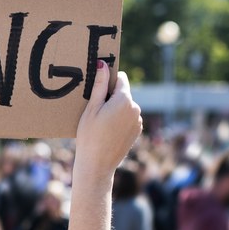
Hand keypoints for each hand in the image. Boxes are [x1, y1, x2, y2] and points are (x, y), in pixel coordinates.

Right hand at [75, 62, 141, 176]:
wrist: (97, 164)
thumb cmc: (90, 135)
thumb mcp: (91, 108)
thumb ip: (99, 85)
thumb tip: (103, 65)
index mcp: (125, 100)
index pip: (120, 78)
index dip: (108, 81)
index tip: (97, 89)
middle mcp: (136, 108)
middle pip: (123, 93)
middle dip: (110, 96)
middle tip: (95, 110)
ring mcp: (138, 121)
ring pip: (125, 106)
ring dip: (115, 108)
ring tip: (100, 123)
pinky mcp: (137, 131)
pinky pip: (128, 118)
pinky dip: (119, 120)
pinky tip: (107, 131)